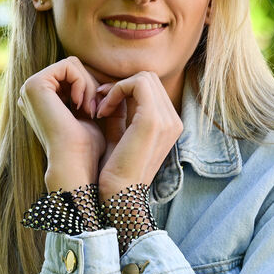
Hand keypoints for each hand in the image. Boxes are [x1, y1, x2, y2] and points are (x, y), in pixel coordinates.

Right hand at [17, 57, 106, 190]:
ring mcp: (29, 87)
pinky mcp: (34, 84)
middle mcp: (30, 92)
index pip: (73, 74)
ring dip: (88, 87)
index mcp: (40, 99)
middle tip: (92, 112)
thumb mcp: (89, 114)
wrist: (76, 163)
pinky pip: (69, 65)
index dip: (90, 90)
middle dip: (90, 87)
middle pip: (73, 67)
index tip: (93, 113)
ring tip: (88, 111)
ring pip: (72, 65)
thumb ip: (90, 95)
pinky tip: (80, 107)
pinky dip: (82, 84)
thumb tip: (108, 80)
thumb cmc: (86, 147)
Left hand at [94, 71, 182, 200]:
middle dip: (121, 85)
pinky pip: (136, 84)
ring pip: (144, 77)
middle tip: (100, 102)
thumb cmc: (116, 171)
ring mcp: (166, 120)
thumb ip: (122, 113)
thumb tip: (113, 90)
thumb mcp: (121, 135)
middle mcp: (173, 120)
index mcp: (169, 125)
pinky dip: (116, 91)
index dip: (125, 89)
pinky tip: (102, 110)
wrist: (119, 196)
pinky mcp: (153, 120)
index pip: (151, 88)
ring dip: (118, 87)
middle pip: (149, 79)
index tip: (104, 104)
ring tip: (101, 108)